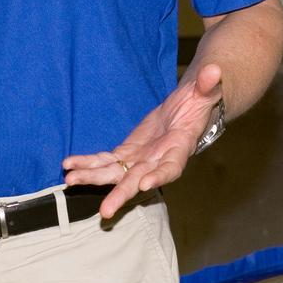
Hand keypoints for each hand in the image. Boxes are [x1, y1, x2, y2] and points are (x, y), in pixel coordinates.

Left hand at [61, 63, 221, 219]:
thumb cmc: (199, 102)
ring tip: (71, 179)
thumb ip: (208, 85)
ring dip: (93, 178)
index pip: (171, 167)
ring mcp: (140, 159)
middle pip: (138, 180)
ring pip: (115, 173)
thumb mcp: (206, 92)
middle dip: (121, 194)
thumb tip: (214, 70)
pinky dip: (88, 163)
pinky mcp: (127, 152)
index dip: (160, 176)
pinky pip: (105, 160)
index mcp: (179, 149)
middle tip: (105, 211)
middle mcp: (158, 160)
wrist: (186, 110)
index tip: (146, 184)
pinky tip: (69, 165)